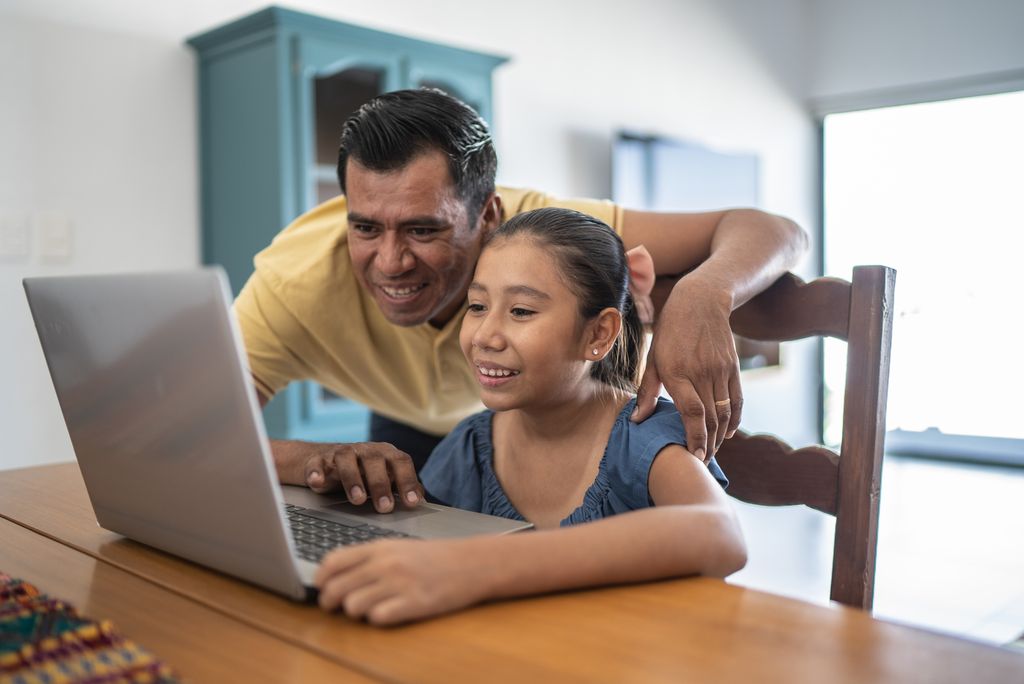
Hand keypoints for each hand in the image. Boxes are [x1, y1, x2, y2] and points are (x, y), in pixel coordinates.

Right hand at [284, 441, 422, 512]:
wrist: (325, 461)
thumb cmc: (362, 472)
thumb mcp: (384, 477)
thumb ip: (401, 485)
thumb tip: (422, 498)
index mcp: (386, 454)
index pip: (401, 462)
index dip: (408, 481)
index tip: (412, 503)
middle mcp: (365, 450)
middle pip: (375, 460)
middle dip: (381, 484)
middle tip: (385, 507)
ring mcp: (341, 453)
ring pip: (346, 459)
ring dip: (352, 479)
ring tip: (357, 500)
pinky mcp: (318, 459)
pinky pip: (316, 463)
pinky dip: (316, 472)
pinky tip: (317, 483)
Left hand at [315, 538, 488, 624]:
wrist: (472, 563)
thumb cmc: (433, 558)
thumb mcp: (397, 548)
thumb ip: (368, 558)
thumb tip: (334, 575)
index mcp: (379, 548)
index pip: (332, 562)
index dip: (321, 579)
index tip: (322, 587)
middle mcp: (385, 564)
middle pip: (336, 588)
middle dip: (330, 602)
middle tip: (336, 607)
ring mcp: (400, 583)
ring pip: (353, 605)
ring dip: (355, 612)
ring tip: (368, 608)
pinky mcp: (414, 603)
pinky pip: (378, 617)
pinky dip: (378, 619)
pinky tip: (388, 613)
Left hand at [632, 279, 741, 461]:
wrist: (701, 302)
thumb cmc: (670, 331)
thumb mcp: (653, 358)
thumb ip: (647, 391)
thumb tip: (637, 420)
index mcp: (677, 372)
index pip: (692, 412)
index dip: (694, 437)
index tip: (693, 457)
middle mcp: (702, 373)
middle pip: (710, 419)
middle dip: (706, 445)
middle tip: (700, 464)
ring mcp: (720, 370)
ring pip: (724, 413)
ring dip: (718, 438)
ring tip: (710, 452)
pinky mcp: (733, 368)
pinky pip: (737, 401)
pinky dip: (734, 420)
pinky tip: (727, 433)